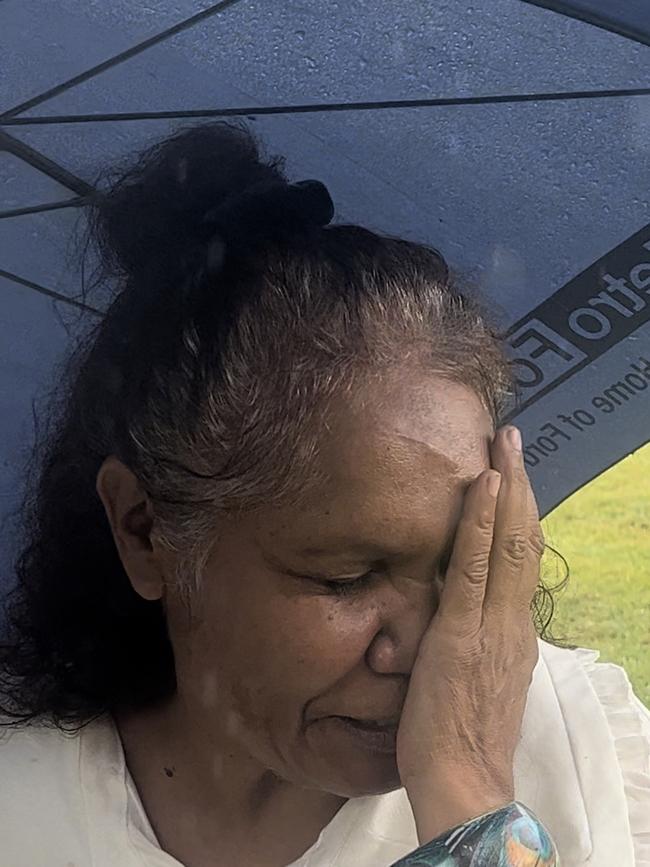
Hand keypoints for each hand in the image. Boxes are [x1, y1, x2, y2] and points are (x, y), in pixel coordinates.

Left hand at [395, 424, 544, 841]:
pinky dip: (480, 521)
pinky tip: (484, 484)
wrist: (464, 784)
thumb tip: (456, 604)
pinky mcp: (462, 631)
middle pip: (523, 540)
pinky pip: (473, 566)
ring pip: (507, 543)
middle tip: (512, 441)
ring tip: (503, 444)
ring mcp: (492, 624)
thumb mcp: (477, 677)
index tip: (513, 479)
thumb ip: (474, 637)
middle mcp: (513, 621)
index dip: (520, 515)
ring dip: (506, 487)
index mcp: (515, 632)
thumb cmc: (462, 738)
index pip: (522, 561)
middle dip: (519, 486)